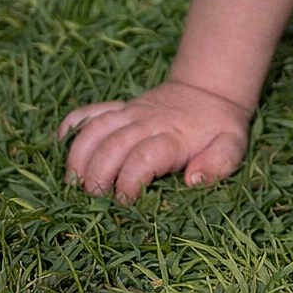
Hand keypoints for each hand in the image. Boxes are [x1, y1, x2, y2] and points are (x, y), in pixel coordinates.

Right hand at [58, 79, 250, 202]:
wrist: (207, 91)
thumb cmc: (218, 128)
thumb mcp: (231, 146)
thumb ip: (218, 163)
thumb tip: (192, 179)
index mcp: (174, 137)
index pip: (143, 157)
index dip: (129, 182)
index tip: (125, 201)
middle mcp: (146, 123)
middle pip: (111, 146)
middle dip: (97, 176)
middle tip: (93, 200)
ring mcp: (129, 113)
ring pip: (94, 130)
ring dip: (79, 157)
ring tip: (72, 184)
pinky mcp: (118, 109)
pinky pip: (89, 112)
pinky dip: (72, 126)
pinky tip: (60, 145)